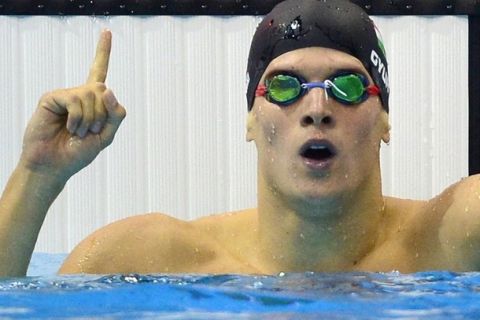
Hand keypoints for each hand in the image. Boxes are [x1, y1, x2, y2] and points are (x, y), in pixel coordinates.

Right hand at [19, 30, 125, 180]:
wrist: (55, 164)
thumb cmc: (78, 152)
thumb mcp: (107, 136)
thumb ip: (115, 114)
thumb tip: (108, 89)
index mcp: (93, 102)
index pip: (99, 72)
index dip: (103, 52)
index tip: (107, 31)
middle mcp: (79, 94)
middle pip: (104, 90)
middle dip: (103, 114)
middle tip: (91, 130)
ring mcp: (65, 95)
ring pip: (92, 94)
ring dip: (91, 119)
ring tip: (78, 131)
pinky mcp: (52, 98)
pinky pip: (76, 100)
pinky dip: (78, 118)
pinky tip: (69, 128)